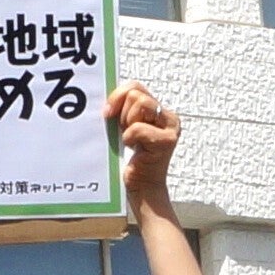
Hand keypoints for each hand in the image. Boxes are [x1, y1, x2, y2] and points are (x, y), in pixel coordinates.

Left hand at [109, 82, 180, 210]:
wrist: (141, 188)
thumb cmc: (129, 159)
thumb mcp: (124, 128)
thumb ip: (122, 111)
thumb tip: (104, 96)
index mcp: (157, 110)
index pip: (135, 86)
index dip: (117, 96)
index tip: (107, 113)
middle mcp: (168, 116)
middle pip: (136, 94)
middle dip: (123, 113)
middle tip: (124, 133)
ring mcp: (171, 127)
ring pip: (140, 103)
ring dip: (127, 123)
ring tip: (131, 141)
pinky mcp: (168, 140)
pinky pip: (137, 128)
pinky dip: (130, 138)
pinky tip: (134, 150)